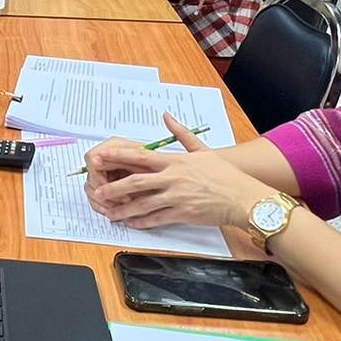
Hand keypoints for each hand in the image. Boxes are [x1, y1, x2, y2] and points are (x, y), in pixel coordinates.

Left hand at [83, 114, 258, 230]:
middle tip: (98, 191)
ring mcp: (176, 197)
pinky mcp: (182, 214)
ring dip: (123, 208)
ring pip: (143, 203)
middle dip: (114, 187)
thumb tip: (166, 117)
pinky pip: (156, 219)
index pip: (140, 156)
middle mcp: (173, 178)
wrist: (242, 198)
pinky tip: (131, 223)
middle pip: (136, 181)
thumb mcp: (202, 149)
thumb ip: (180, 133)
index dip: (118, 156)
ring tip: (109, 212)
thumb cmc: (224, 175)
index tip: (100, 157)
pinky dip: (141, 222)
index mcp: (175, 161)